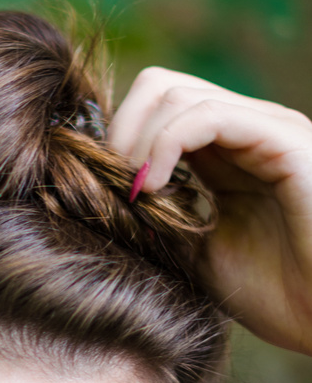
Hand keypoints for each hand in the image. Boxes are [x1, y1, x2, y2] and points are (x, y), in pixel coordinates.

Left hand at [108, 68, 311, 355]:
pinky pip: (208, 116)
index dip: (116, 141)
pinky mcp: (283, 138)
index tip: (98, 187)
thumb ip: (160, 220)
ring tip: (133, 193)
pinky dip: (166, 144)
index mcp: (223, 155)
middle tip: (108, 185)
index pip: (155, 109)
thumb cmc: (276, 296)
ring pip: (176, 93)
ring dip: (136, 141)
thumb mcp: (197, 255)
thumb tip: (105, 199)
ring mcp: (266, 129)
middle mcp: (245, 131)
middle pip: (159, 86)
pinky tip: (154, 187)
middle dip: (118, 132)